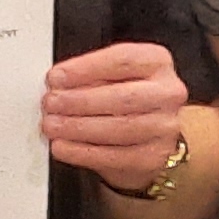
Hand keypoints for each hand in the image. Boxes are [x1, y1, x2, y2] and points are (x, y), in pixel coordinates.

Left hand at [43, 41, 189, 188]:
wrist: (149, 136)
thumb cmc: (126, 99)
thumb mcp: (112, 76)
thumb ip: (89, 76)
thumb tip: (58, 84)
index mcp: (156, 62)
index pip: (122, 60)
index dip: (85, 69)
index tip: (56, 77)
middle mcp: (167, 93)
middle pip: (121, 97)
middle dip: (79, 101)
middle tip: (51, 103)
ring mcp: (163, 127)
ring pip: (118, 128)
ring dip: (78, 128)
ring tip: (52, 125)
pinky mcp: (152, 157)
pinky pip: (114, 156)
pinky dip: (82, 152)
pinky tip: (62, 146)